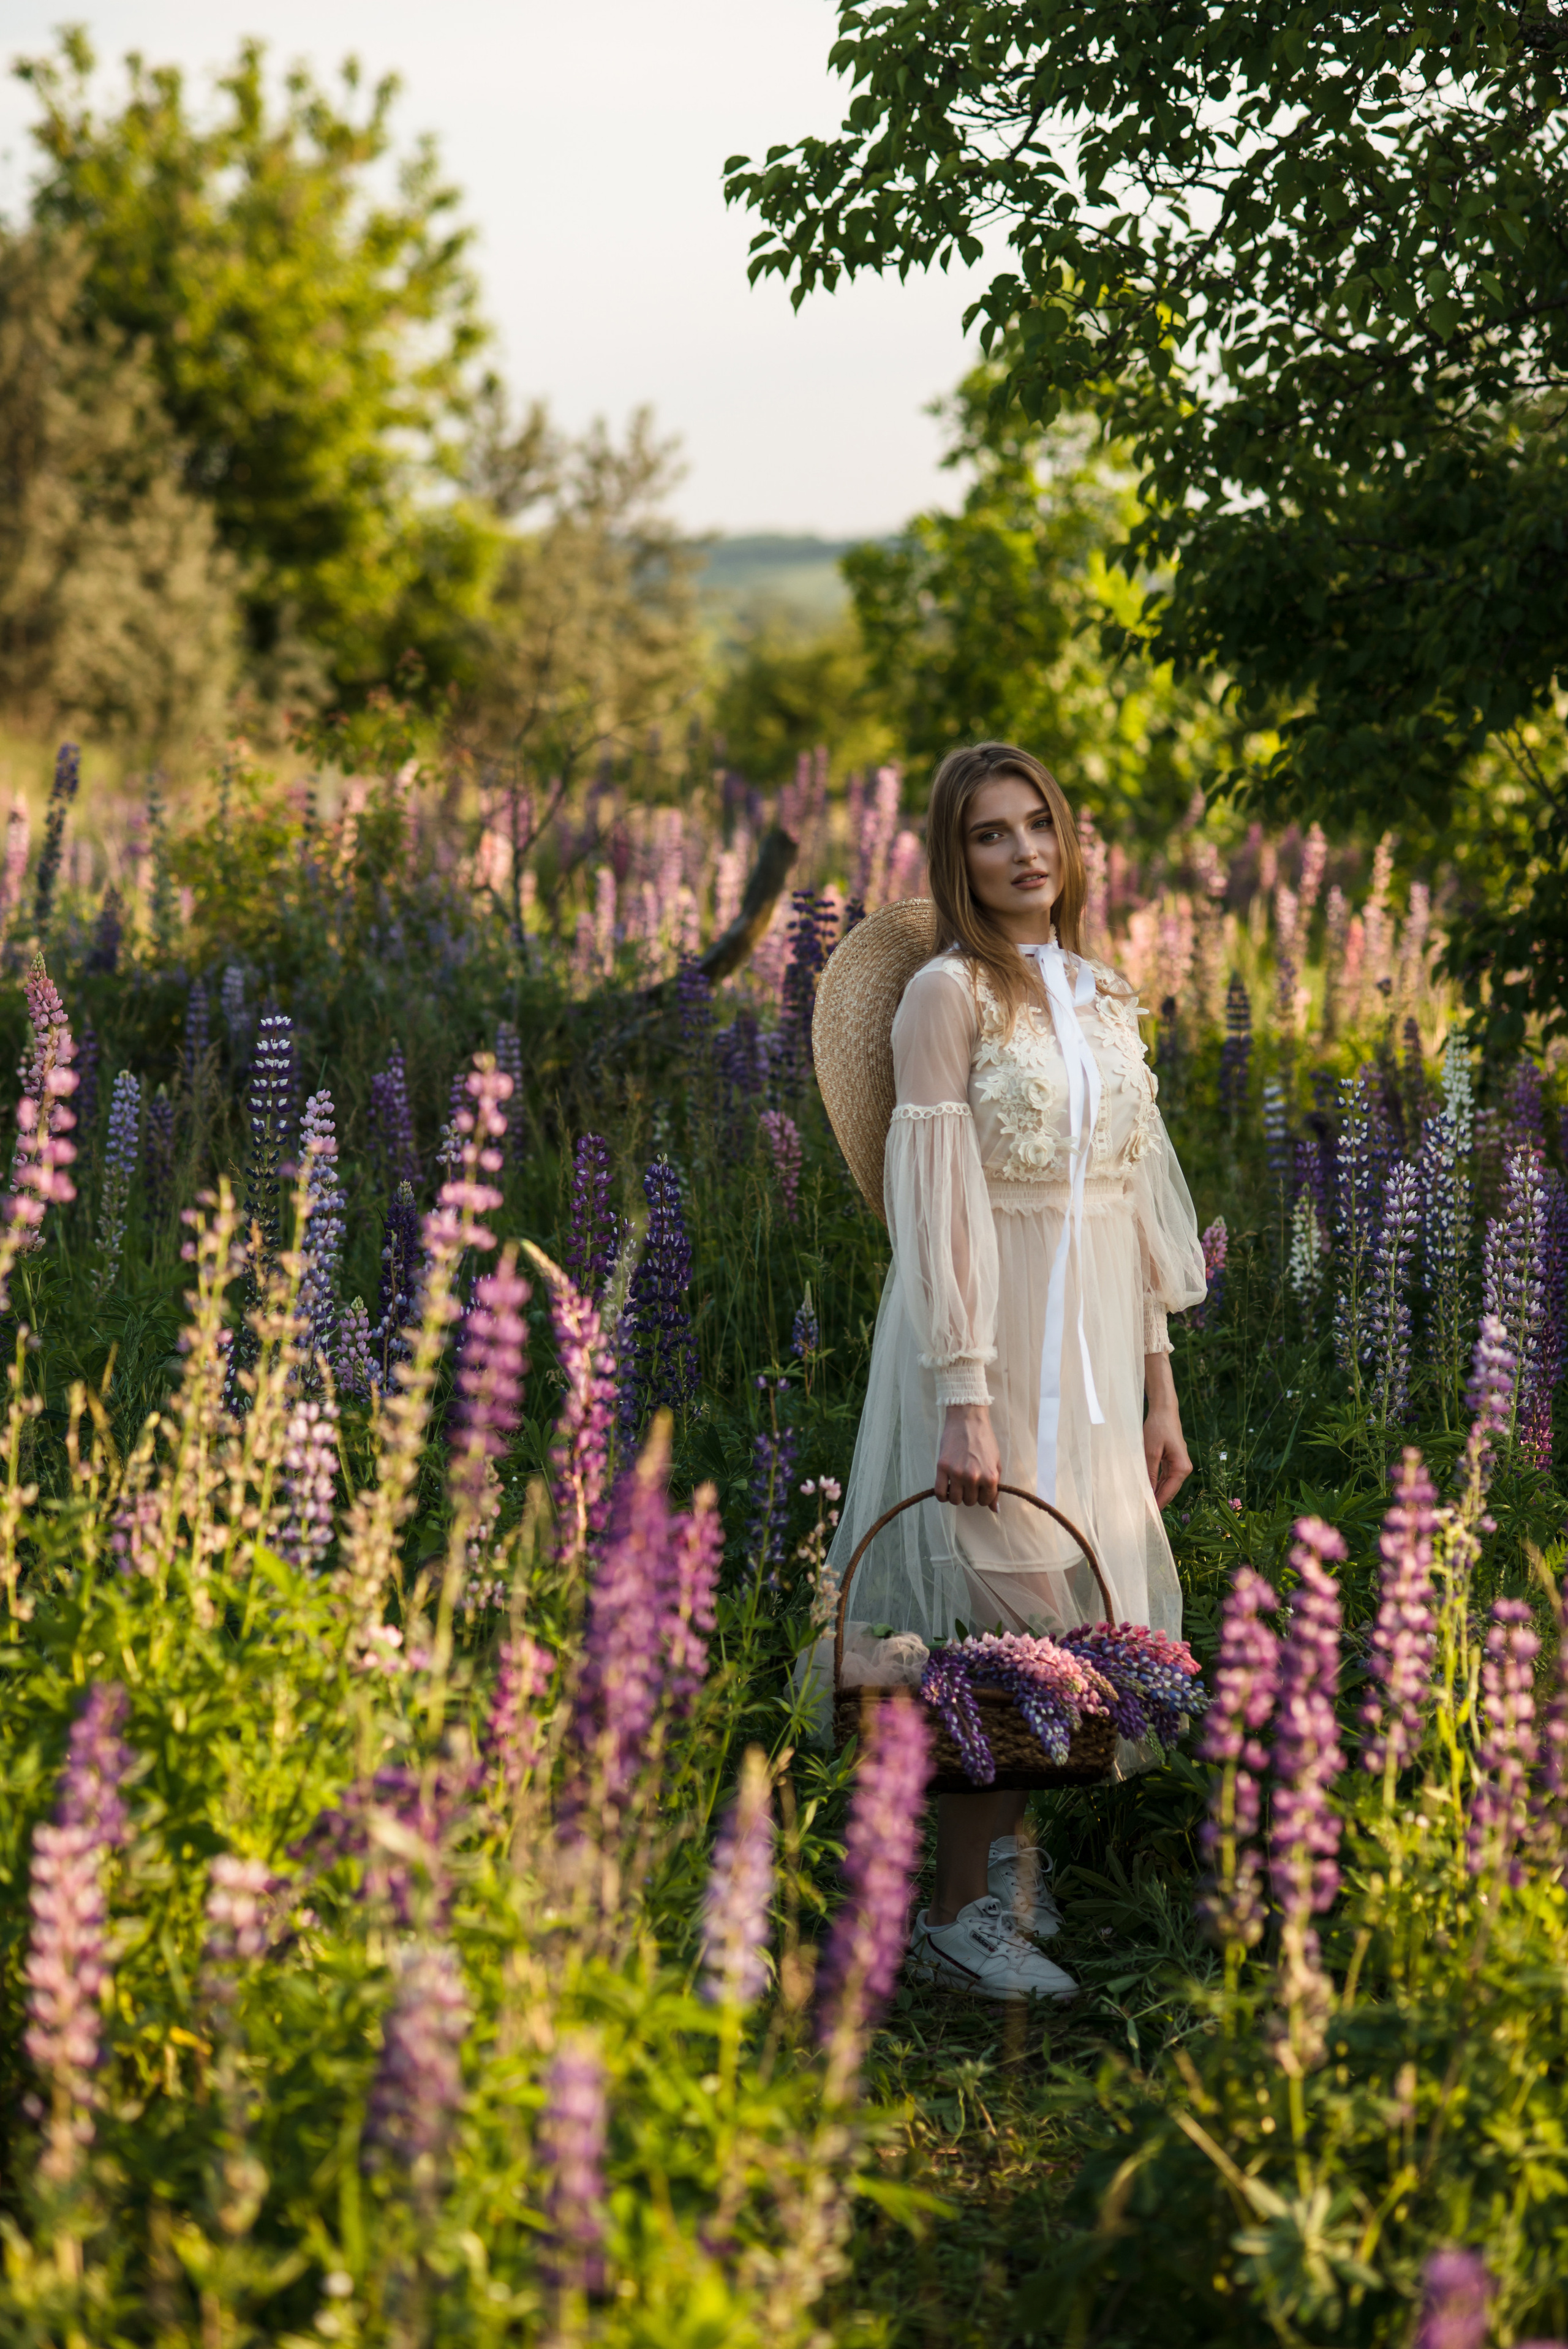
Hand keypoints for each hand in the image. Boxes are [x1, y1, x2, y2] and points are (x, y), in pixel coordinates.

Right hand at [936, 1403, 1000, 1509]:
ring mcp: (957, 1473)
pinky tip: (946, 1488)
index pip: (985, 1501)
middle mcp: (974, 1477)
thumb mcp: (996, 1463)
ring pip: (955, 1500)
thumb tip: (995, 1510)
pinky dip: (942, 1495)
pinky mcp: (942, 1467)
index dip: (982, 1496)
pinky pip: (940, 1493)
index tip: (979, 1488)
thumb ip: (995, 1488)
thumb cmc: (984, 1440)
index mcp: (990, 1477)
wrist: (968, 1419)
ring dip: (956, 1495)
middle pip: (970, 1501)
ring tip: (957, 1484)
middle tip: (968, 1482)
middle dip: (969, 1495)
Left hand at [1143, 1353, 1191, 1508]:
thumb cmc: (1158, 1428)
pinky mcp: (1173, 1462)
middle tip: (1140, 1516)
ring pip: (1166, 1486)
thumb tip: (1146, 1493)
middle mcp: (1184, 1469)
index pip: (1168, 1493)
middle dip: (1155, 1502)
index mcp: (1182, 1468)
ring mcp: (1179, 1466)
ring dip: (1155, 1495)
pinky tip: (1146, 1492)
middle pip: (1168, 1491)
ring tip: (1141, 1507)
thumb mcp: (1150, 1451)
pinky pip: (1164, 1479)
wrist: (1164, 1411)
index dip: (1156, 1505)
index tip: (1145, 1517)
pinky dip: (1156, 1485)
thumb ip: (1149, 1473)